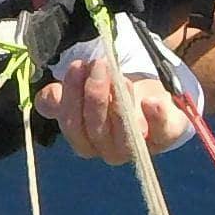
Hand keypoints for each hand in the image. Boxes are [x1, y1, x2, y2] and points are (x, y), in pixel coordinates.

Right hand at [38, 54, 191, 162]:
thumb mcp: (84, 92)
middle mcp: (109, 150)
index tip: (77, 66)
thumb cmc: (112, 95)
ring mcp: (138, 148)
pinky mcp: (165, 136)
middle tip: (100, 64)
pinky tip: (150, 100)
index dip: (71, 96)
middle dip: (95, 94)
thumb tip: (49, 96)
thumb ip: (63, 96)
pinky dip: (155, 116)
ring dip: (120, 99)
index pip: (72, 125)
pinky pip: (160, 131)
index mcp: (85, 142)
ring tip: (119, 74)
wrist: (152, 98)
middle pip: (96, 128)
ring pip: (124, 131)